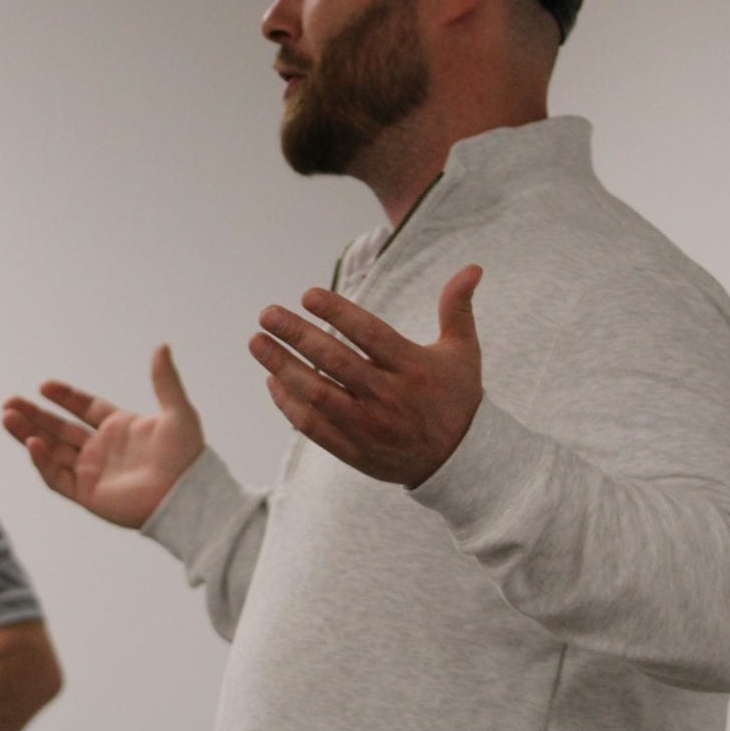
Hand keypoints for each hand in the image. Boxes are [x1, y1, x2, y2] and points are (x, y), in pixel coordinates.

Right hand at [1, 345, 204, 527]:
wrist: (186, 497)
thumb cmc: (186, 457)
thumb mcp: (177, 412)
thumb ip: (165, 381)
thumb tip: (162, 346)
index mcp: (120, 428)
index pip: (84, 408)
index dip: (64, 396)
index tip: (44, 385)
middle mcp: (103, 449)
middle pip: (60, 428)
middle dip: (34, 415)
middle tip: (9, 401)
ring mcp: (93, 472)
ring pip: (51, 450)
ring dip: (28, 434)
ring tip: (6, 416)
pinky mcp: (87, 495)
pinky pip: (57, 477)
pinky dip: (42, 461)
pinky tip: (33, 442)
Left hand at [248, 264, 483, 487]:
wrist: (461, 464)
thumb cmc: (456, 397)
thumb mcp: (464, 352)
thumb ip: (457, 308)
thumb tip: (472, 267)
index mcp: (412, 367)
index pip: (368, 334)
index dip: (337, 313)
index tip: (306, 294)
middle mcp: (388, 397)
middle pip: (334, 362)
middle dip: (296, 335)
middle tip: (267, 314)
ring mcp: (368, 426)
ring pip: (316, 395)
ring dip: (281, 367)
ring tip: (257, 342)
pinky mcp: (353, 450)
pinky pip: (313, 426)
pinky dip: (288, 404)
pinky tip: (272, 380)